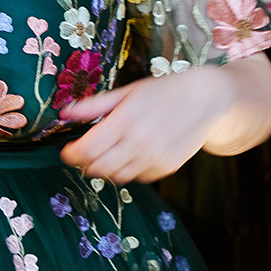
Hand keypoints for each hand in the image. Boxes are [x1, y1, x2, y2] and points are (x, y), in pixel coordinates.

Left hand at [59, 65, 244, 184]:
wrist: (206, 100)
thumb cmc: (164, 92)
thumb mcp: (127, 91)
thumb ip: (95, 106)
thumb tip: (65, 113)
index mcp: (125, 121)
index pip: (87, 150)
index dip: (71, 154)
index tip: (67, 152)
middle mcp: (138, 143)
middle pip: (98, 168)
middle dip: (86, 163)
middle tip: (85, 154)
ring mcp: (153, 158)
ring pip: (116, 177)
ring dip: (106, 169)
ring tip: (109, 152)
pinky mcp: (166, 168)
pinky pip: (137, 178)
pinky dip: (128, 170)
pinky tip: (132, 154)